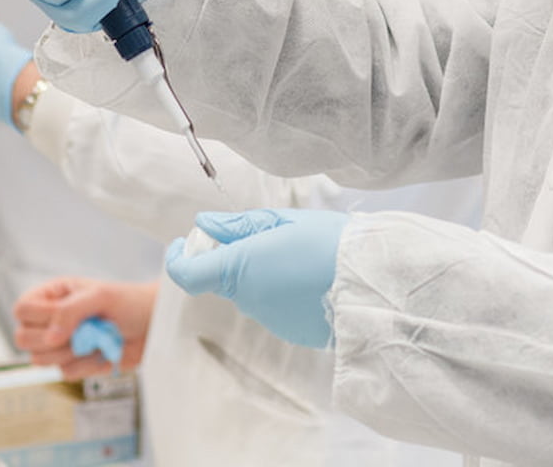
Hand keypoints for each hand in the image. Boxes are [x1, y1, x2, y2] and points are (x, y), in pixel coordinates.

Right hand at [12, 277, 157, 379]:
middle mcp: (52, 319)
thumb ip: (70, 312)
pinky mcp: (74, 363)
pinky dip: (87, 365)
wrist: (153, 327)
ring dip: (71, 353)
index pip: (22, 309)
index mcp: (54, 295)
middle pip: (22, 338)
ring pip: (41, 360)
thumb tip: (49, 337)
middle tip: (81, 332)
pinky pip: (66, 373)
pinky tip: (102, 352)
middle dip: (53, 340)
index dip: (37, 319)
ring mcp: (61, 343)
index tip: (64, 319)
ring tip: (95, 339)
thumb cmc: (130, 303)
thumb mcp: (100, 297)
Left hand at [164, 209, 347, 349]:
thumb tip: (204, 225)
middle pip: (224, 278)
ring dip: (261, 272)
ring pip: (251, 291)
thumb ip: (237, 226)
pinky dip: (281, 290)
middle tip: (263, 233)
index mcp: (239, 268)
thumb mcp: (281, 221)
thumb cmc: (328, 242)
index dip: (179, 257)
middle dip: (232, 255)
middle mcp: (248, 300)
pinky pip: (274, 306)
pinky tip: (309, 276)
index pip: (187, 274)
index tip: (185, 241)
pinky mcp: (290, 331)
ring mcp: (269, 319)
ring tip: (299, 253)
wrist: (372, 283)